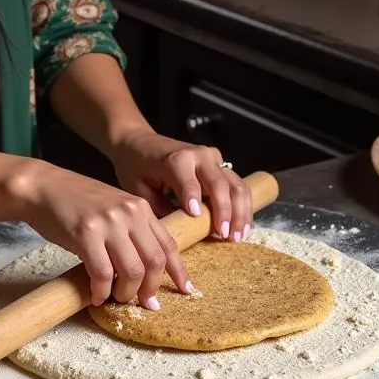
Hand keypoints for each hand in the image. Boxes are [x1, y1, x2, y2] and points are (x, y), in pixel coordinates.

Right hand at [15, 160, 192, 309]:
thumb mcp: (113, 208)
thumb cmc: (75, 201)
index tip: (186, 289)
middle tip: (145, 303)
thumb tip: (145, 269)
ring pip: (132, 271)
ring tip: (115, 297)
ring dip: (126, 293)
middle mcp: (129, 213)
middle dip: (151, 288)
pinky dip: (102, 291)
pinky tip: (96, 295)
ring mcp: (108, 223)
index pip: (168, 244)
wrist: (42, 187)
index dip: (178, 271)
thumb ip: (132, 230)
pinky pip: (103, 274)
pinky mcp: (86, 234)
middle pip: (154, 261)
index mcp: (140, 207)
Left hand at [109, 129, 251, 241]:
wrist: (138, 142)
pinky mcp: (218, 162)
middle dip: (226, 211)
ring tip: (237, 236)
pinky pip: (236, 183)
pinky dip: (242, 204)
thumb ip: (159, 208)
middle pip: (220, 183)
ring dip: (240, 210)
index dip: (194, 200)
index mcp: (175, 159)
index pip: (189, 182)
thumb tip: (179, 230)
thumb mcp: (138, 188)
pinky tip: (240, 224)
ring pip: (235, 183)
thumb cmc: (136, 164)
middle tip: (226, 236)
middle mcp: (198, 155)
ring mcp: (211, 157)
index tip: (197, 217)